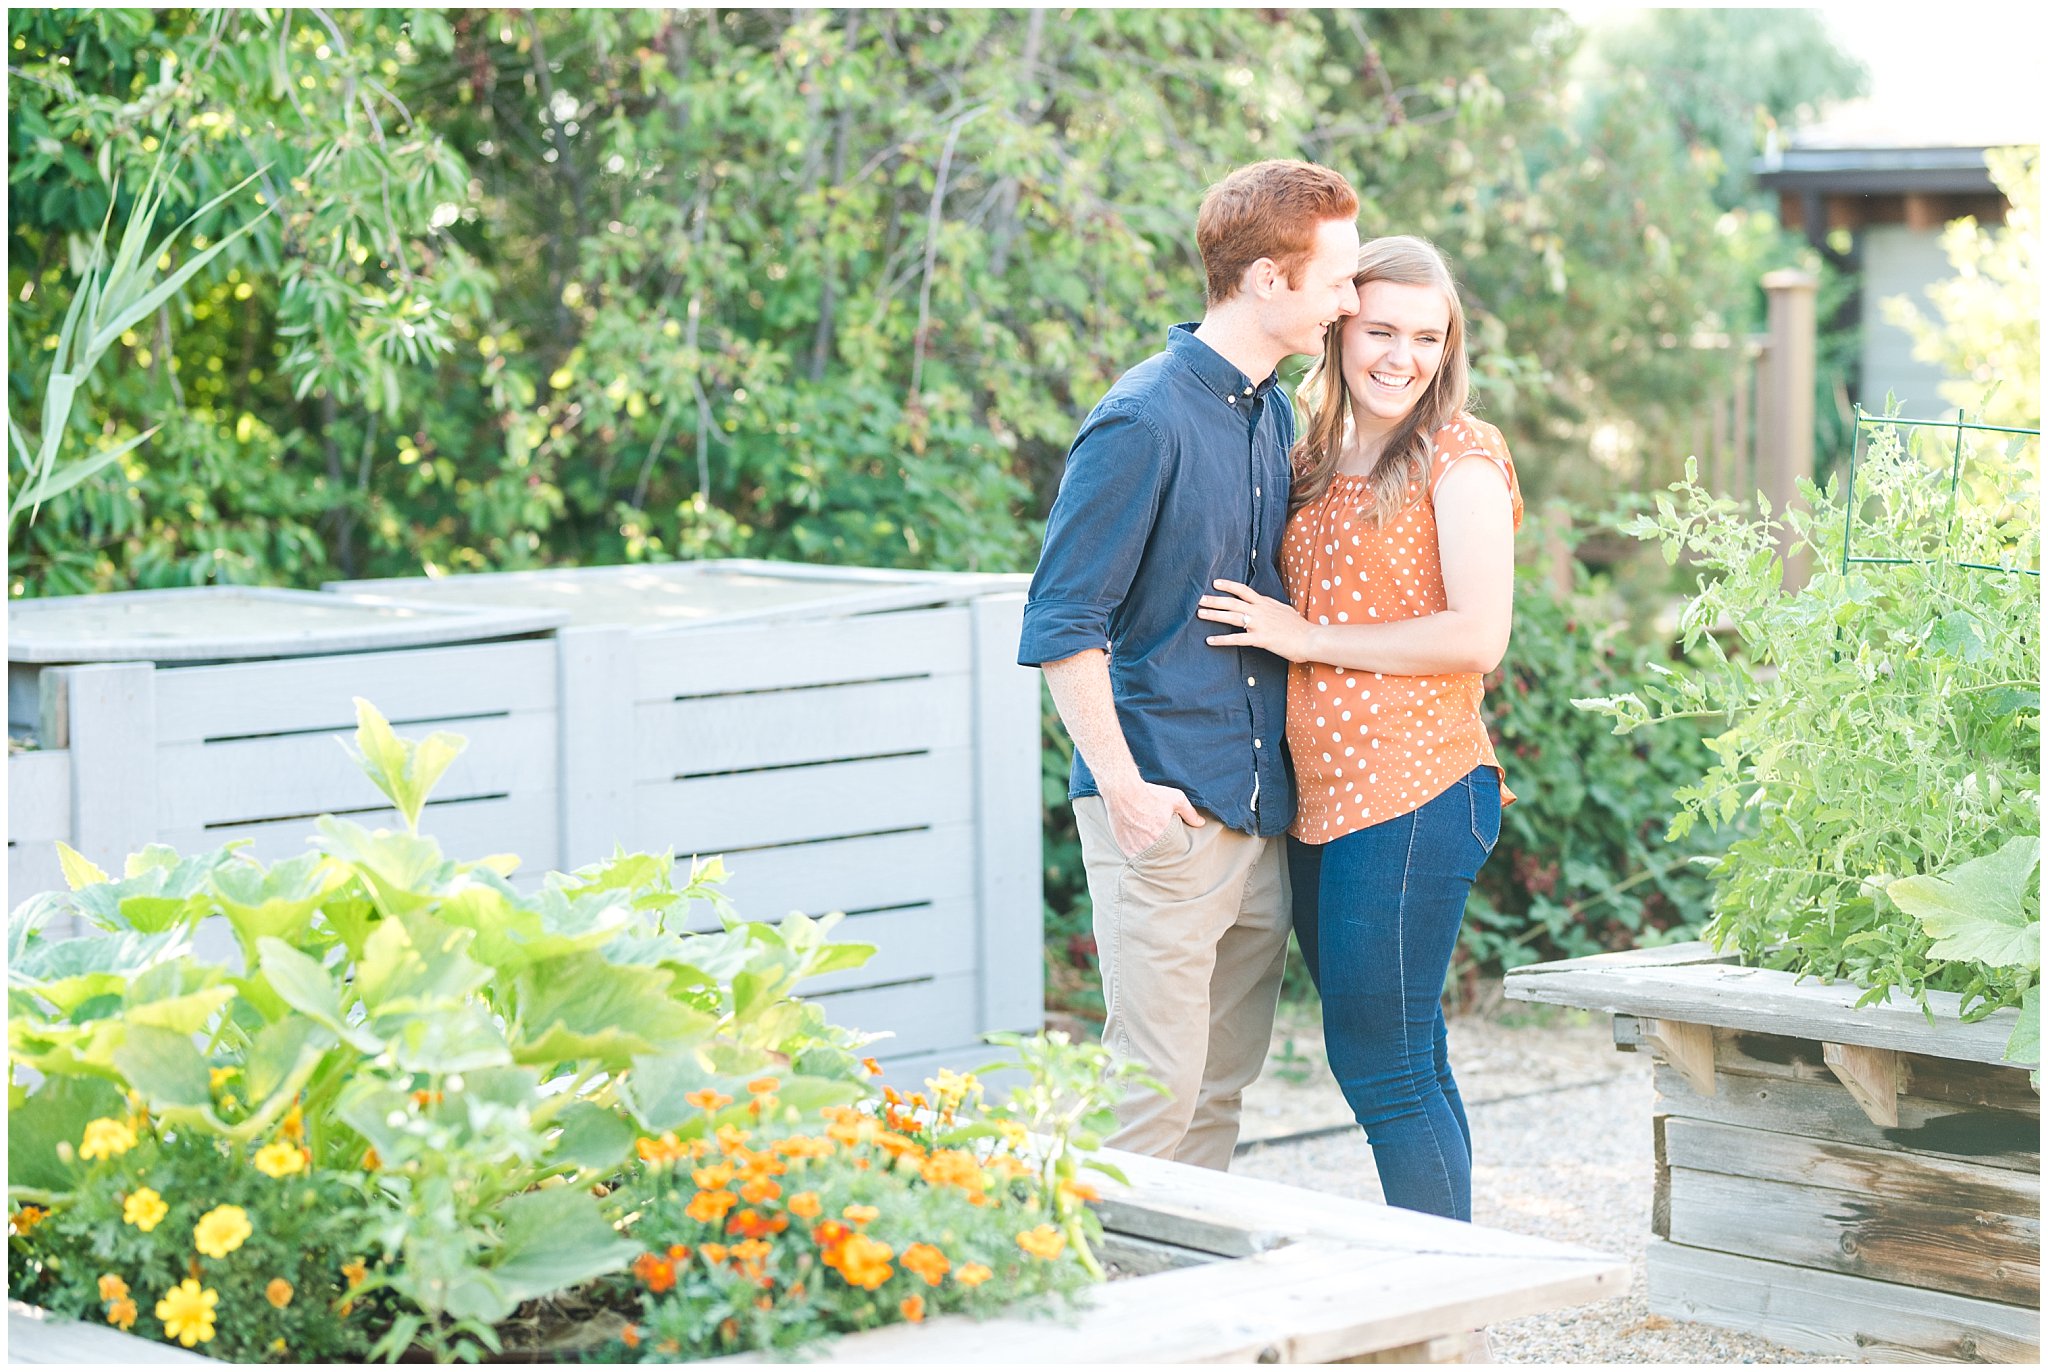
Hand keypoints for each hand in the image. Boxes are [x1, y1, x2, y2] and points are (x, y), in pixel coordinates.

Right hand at [1101, 777, 1203, 858]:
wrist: (1123, 791)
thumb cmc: (1150, 794)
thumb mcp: (1175, 798)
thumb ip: (1189, 812)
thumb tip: (1201, 823)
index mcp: (1164, 836)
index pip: (1174, 852)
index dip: (1175, 851)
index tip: (1175, 848)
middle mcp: (1149, 845)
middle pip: (1160, 857)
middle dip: (1163, 854)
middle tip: (1163, 848)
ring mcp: (1135, 847)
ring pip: (1146, 859)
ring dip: (1150, 855)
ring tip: (1151, 847)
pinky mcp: (1123, 847)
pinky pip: (1133, 857)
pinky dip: (1137, 853)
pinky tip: (1139, 845)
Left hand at [1198, 578, 1314, 661]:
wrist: (1310, 638)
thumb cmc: (1299, 627)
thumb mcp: (1284, 610)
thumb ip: (1272, 607)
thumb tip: (1265, 604)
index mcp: (1266, 603)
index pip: (1244, 590)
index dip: (1229, 586)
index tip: (1216, 583)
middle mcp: (1260, 611)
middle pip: (1233, 602)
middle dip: (1215, 600)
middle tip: (1199, 599)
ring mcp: (1259, 624)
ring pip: (1232, 617)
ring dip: (1214, 615)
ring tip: (1200, 614)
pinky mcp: (1260, 639)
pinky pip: (1237, 639)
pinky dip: (1222, 640)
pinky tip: (1210, 641)